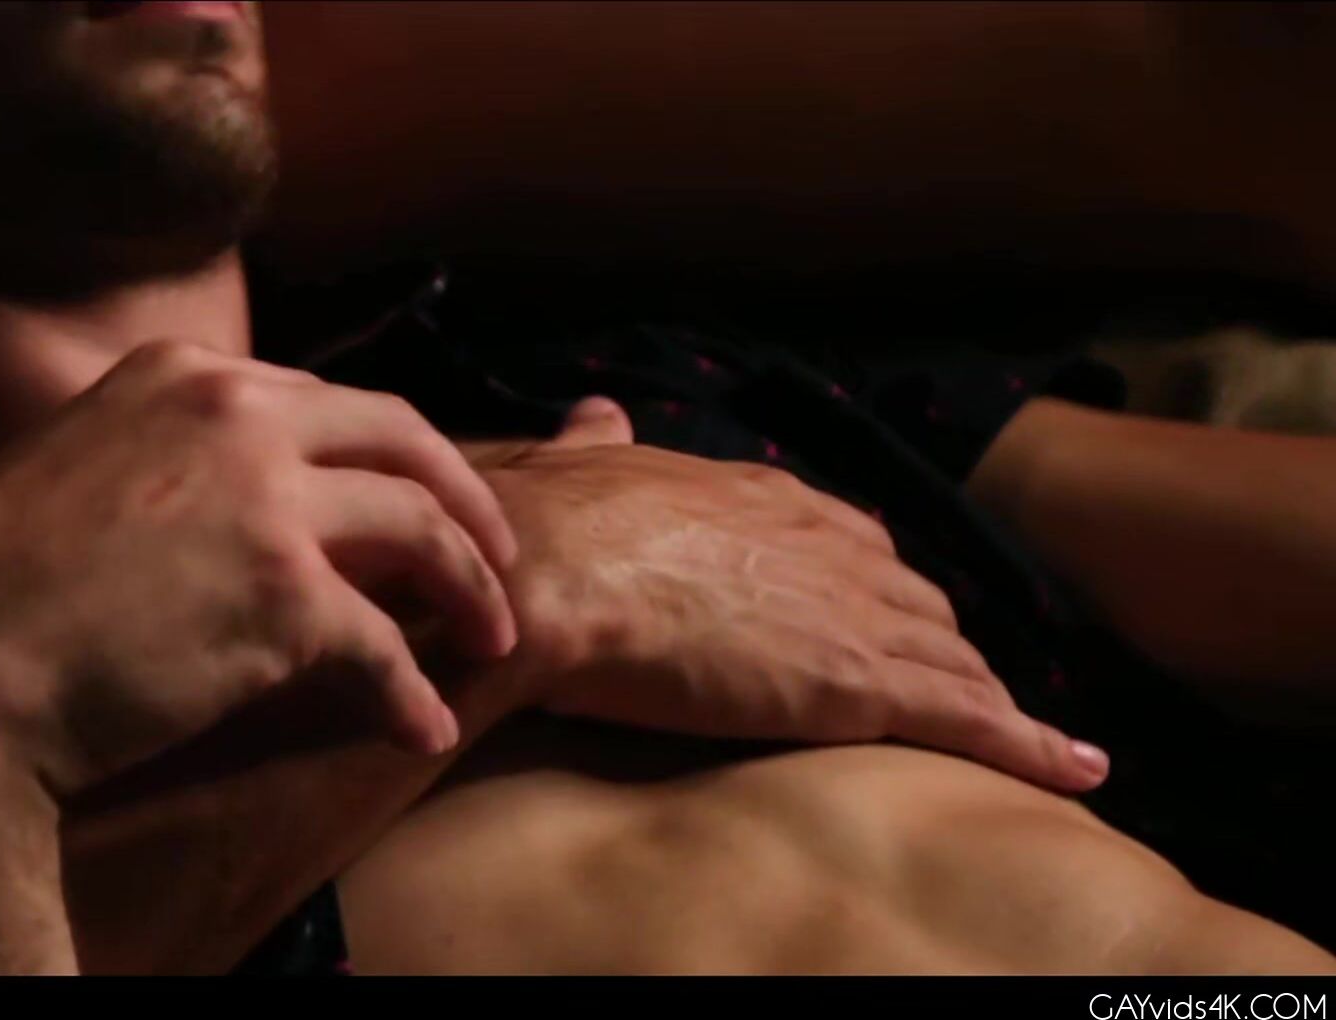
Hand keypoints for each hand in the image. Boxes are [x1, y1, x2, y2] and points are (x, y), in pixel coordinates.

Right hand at [0, 340, 519, 798]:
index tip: (408, 499)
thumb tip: (234, 508)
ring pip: (422, 529)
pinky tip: (422, 725)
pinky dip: (412, 691)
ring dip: (472, 585)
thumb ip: (160, 458)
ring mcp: (270, 498)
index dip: (384, 457)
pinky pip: (385, 645)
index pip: (324, 401)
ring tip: (492, 634)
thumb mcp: (73, 466)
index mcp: (183, 374)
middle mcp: (237, 412)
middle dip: (464, 498)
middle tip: (493, 553)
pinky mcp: (288, 595)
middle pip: (402, 437)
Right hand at [473, 398, 1108, 792]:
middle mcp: (831, 548)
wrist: (561, 572)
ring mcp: (857, 615)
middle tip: (955, 687)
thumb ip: (601, 445)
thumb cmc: (556, 525)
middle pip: (917, 604)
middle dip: (939, 645)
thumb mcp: (582, 464)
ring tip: (1023, 735)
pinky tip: (1076, 769)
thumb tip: (598, 415)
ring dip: (987, 696)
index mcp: (769, 501)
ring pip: (953, 660)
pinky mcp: (864, 684)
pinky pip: (971, 721)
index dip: (875, 587)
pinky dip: (1031, 745)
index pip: (855, 544)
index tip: (886, 614)